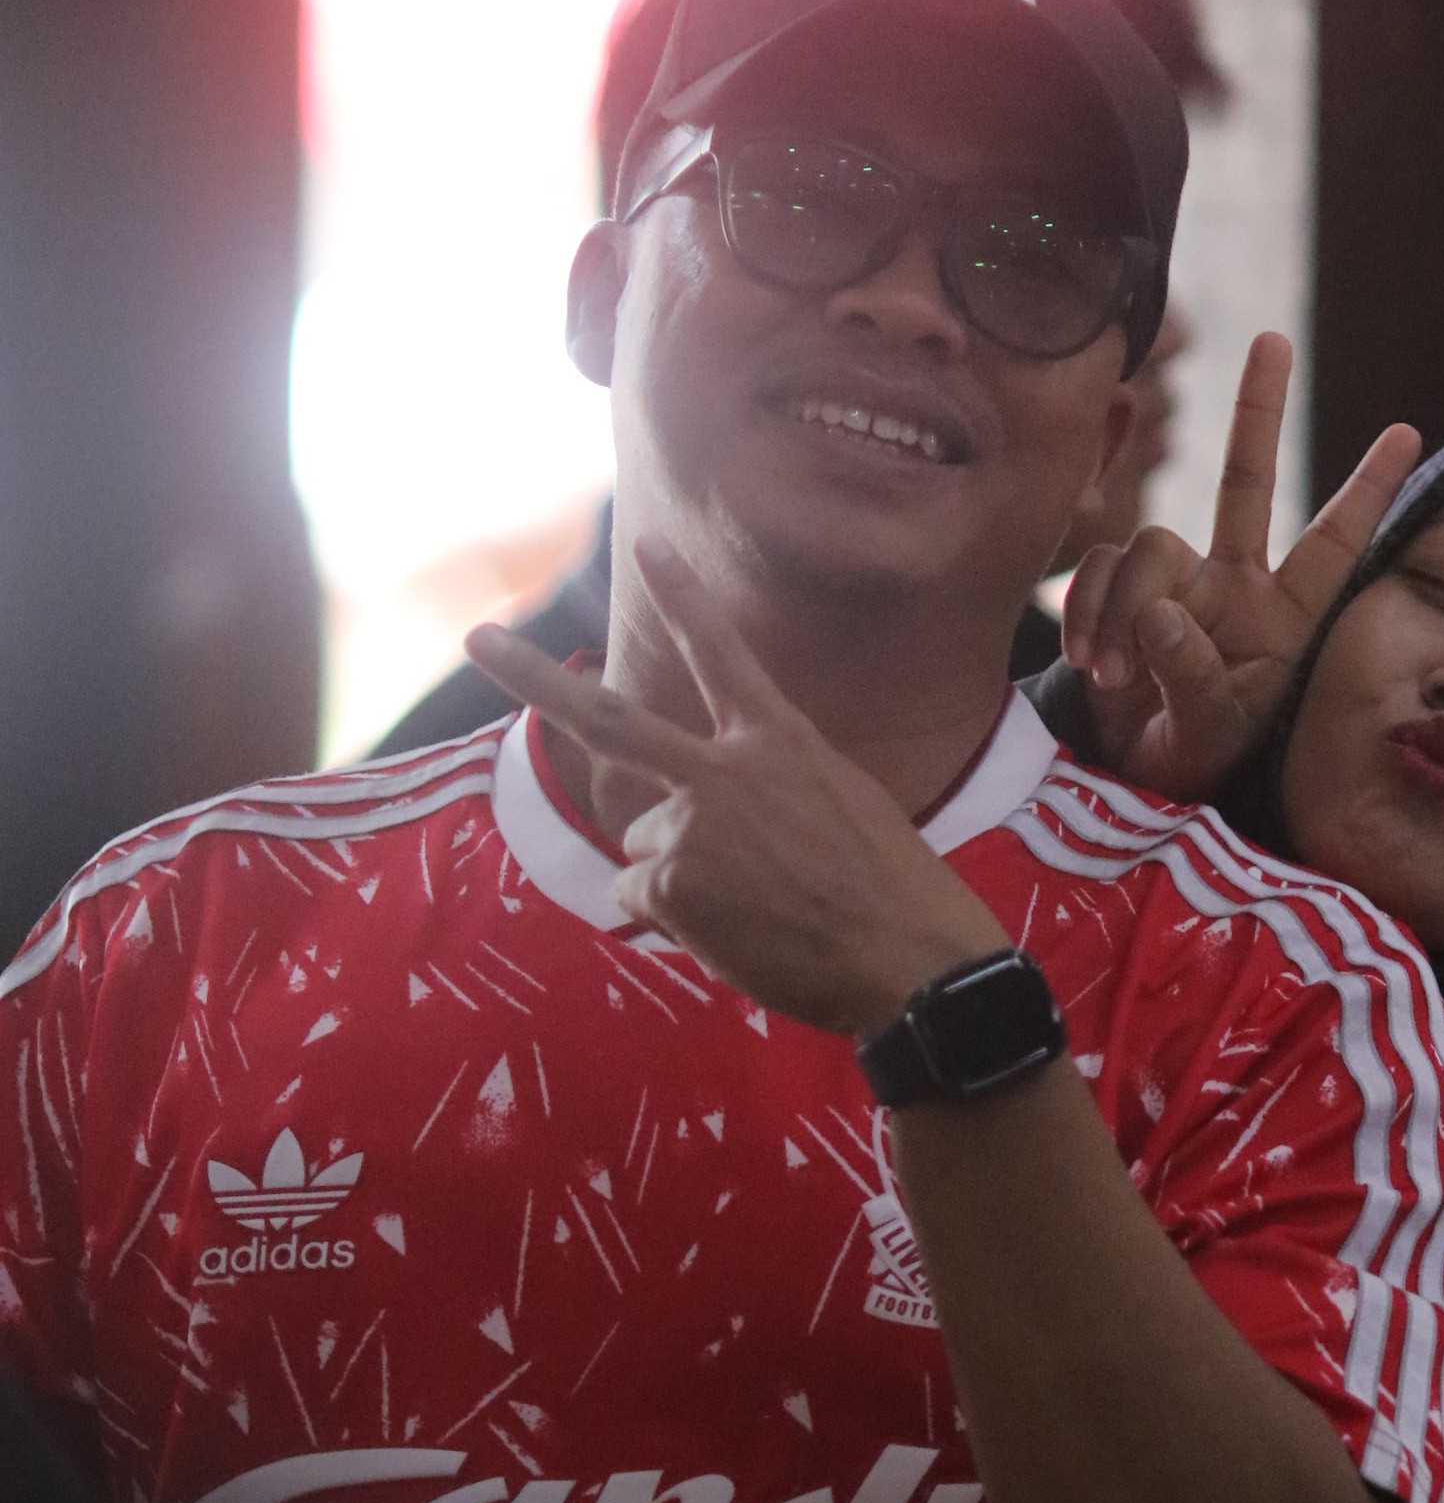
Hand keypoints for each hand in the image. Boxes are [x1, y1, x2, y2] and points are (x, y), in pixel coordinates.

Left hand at [466, 548, 1004, 1035]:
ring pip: (645, 843)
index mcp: (780, 741)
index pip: (721, 654)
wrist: (908, 955)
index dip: (684, 599)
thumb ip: (766, 791)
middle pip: (610, 721)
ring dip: (681, 877)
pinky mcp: (671, 883)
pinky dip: (680, 921)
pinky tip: (739, 934)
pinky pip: (644, 900)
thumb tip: (708, 826)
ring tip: (757, 908)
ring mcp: (691, 825)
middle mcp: (724, 770)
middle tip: (475, 639)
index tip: (649, 547)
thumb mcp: (841, 805)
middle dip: (532, 679)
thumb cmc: (893, 891)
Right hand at [1059, 331, 1419, 798]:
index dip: (1367, 492)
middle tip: (1272, 340)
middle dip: (1257, 412)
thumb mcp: (1209, 733)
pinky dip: (1088, 616)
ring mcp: (1177, 583)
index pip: (1335, 545)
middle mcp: (1236, 585)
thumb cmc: (1193, 761)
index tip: (1408, 432)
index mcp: (1286, 618)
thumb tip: (1158, 611)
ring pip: (1148, 545)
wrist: (1131, 781)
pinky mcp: (1121, 592)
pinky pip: (1100, 573)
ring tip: (1115, 677)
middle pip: (1248, 483)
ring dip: (1121, 609)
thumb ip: (1192, 674)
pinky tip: (1093, 666)